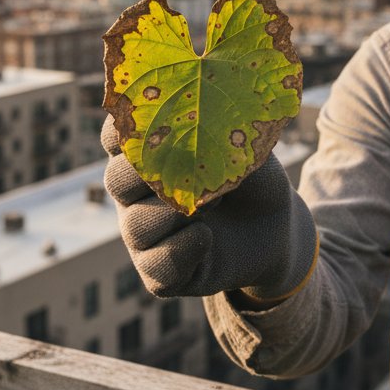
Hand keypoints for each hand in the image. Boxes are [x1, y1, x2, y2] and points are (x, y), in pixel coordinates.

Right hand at [101, 117, 318, 300]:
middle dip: (154, 176)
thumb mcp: (246, 150)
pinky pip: (154, 265)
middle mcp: (136, 194)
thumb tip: (207, 117)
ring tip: (211, 206)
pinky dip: (181, 250)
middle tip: (197, 173)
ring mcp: (143, 234)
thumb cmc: (252, 180)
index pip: (115, 138)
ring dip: (174, 215)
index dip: (124, 132)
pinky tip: (206, 237)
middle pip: (115, 181)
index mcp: (146, 157)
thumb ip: (222, 134)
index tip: (155, 126)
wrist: (274, 229)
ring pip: (134, 227)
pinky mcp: (159, 271)